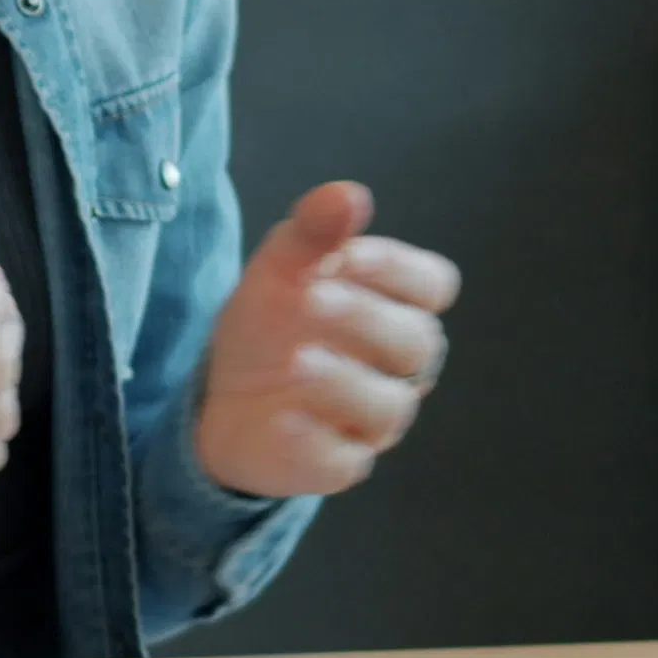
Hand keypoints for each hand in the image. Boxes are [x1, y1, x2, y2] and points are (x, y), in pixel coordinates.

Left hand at [194, 182, 461, 498]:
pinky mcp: (336, 464)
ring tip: (296, 362)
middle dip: (366, 317)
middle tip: (311, 298)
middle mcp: (398, 367)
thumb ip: (314, 231)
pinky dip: (312, 438)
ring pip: (388, 406)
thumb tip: (349, 194)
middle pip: (417, 343)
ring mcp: (370, 420)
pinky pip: (342, 460)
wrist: (225, 394)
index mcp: (397, 308)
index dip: (395, 267)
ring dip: (342, 381)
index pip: (433, 285)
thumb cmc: (273, 322)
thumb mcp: (280, 268)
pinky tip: (281, 417)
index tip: (343, 254)